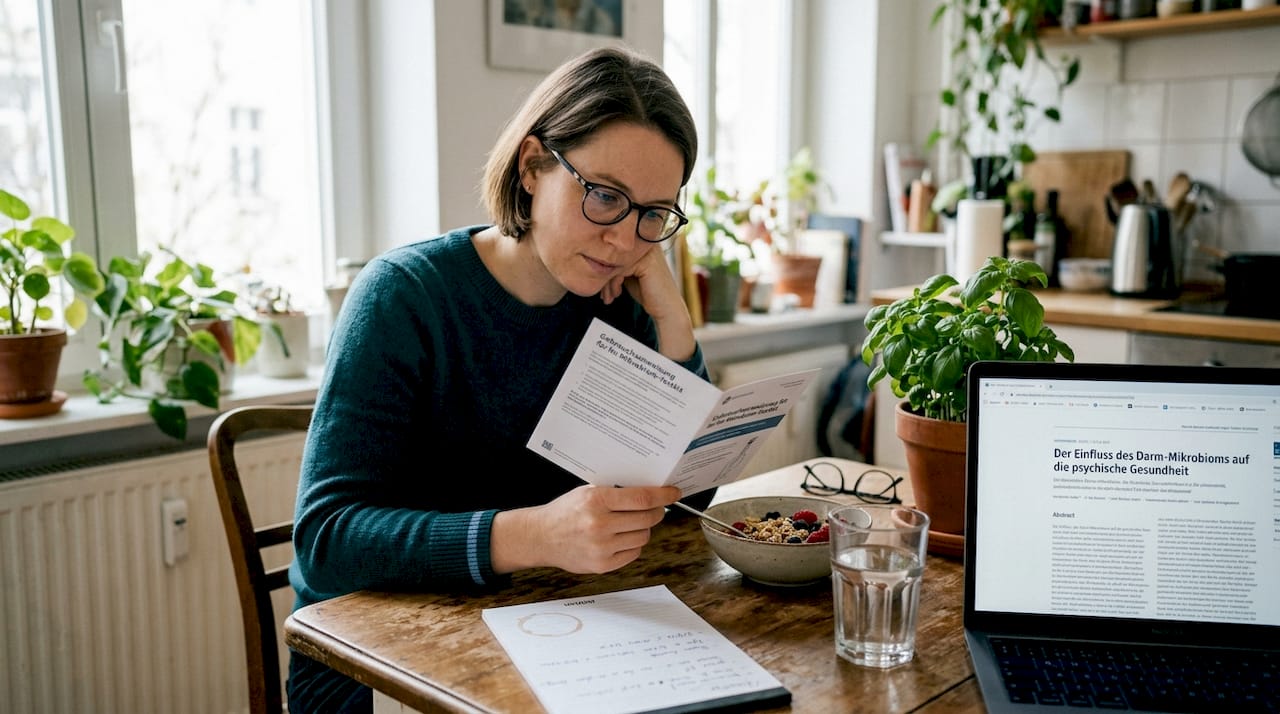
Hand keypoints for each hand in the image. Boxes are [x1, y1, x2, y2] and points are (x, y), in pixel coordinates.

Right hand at [491, 485, 680, 574]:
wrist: (541, 537)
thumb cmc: (566, 511)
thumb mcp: (587, 491)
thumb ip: (615, 492)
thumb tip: (651, 492)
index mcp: (596, 500)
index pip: (641, 498)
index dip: (663, 495)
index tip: (674, 492)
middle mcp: (599, 524)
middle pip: (647, 518)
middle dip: (657, 512)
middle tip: (655, 508)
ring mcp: (601, 547)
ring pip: (643, 537)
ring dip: (644, 529)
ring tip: (631, 523)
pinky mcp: (602, 565)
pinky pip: (634, 553)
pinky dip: (633, 545)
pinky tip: (622, 538)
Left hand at [599, 244, 695, 361]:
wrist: (666, 309)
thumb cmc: (647, 293)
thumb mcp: (629, 275)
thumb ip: (617, 265)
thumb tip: (593, 261)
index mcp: (641, 243)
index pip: (614, 252)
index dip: (605, 270)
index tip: (602, 288)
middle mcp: (645, 243)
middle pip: (613, 256)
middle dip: (605, 277)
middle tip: (603, 294)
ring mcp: (646, 251)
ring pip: (614, 263)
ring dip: (607, 282)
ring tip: (608, 296)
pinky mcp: (645, 262)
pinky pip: (620, 269)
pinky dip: (614, 283)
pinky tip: (616, 294)